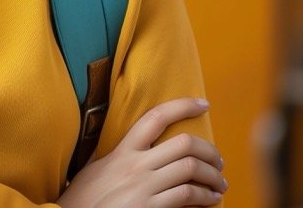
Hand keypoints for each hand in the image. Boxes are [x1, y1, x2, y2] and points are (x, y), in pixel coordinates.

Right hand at [58, 97, 225, 207]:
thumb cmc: (83, 199)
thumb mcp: (95, 169)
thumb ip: (116, 157)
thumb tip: (137, 147)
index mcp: (121, 151)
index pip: (155, 117)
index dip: (183, 106)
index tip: (203, 104)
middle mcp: (134, 165)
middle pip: (184, 144)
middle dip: (210, 151)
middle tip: (218, 161)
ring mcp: (143, 186)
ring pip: (192, 169)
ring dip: (213, 177)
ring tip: (219, 184)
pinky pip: (188, 195)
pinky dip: (206, 197)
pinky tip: (211, 200)